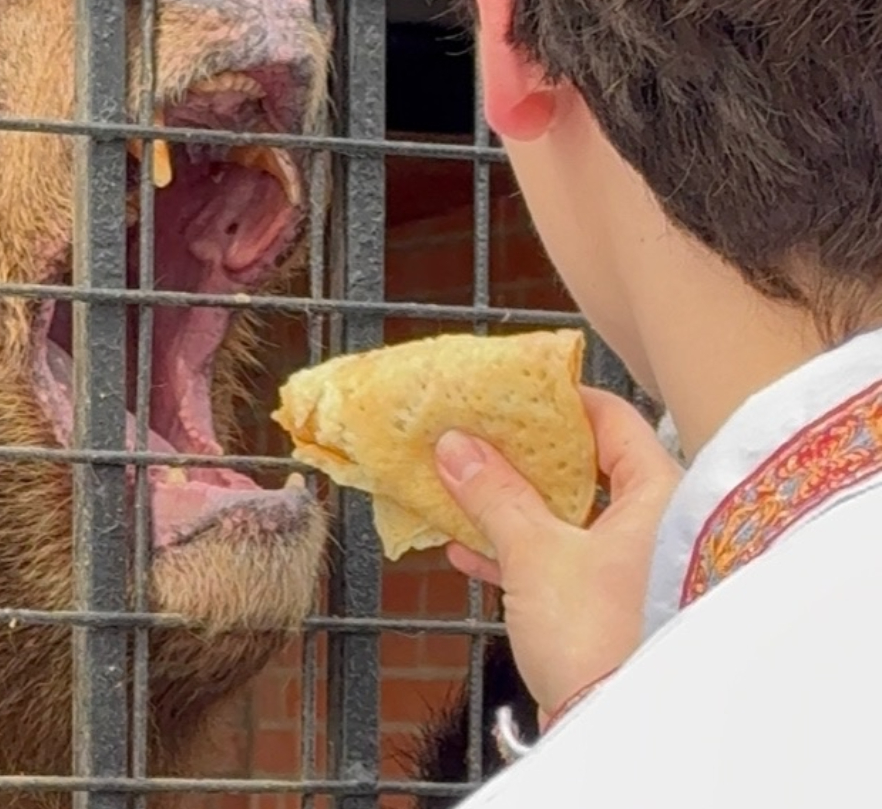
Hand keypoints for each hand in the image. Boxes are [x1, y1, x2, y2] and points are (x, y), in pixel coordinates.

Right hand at [433, 387, 682, 719]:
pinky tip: (471, 550)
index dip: (558, 402)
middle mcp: (659, 524)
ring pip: (570, 516)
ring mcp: (636, 566)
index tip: (511, 391)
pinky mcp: (610, 604)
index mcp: (661, 495)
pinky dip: (520, 550)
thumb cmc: (597, 636)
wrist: (614, 727)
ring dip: (514, 504)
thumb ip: (493, 494)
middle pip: (586, 468)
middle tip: (476, 435)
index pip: (613, 420)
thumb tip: (456, 447)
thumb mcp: (533, 553)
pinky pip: (563, 559)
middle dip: (523, 457)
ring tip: (461, 487)